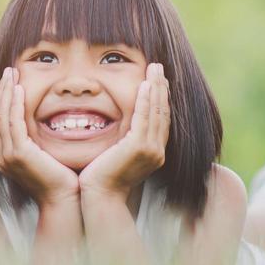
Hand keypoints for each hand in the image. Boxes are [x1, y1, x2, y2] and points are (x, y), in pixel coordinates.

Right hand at [0, 67, 79, 205]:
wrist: (64, 200)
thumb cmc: (61, 179)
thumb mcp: (46, 155)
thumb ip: (39, 140)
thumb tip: (45, 120)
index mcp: (7, 157)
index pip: (0, 122)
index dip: (3, 100)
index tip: (10, 82)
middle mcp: (3, 156)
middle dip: (2, 91)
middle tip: (8, 71)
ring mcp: (8, 156)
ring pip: (2, 116)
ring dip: (6, 92)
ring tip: (11, 74)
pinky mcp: (18, 154)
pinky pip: (13, 123)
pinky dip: (14, 105)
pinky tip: (19, 90)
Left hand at [79, 62, 169, 199]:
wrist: (100, 196)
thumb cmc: (102, 177)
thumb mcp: (117, 154)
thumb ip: (124, 139)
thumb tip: (120, 124)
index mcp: (154, 152)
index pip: (161, 119)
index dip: (161, 97)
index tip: (158, 79)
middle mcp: (157, 151)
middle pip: (163, 112)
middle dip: (161, 87)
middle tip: (158, 67)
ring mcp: (150, 150)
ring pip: (157, 112)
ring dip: (156, 88)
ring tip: (154, 69)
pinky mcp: (139, 148)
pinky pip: (144, 118)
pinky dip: (146, 100)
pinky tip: (144, 85)